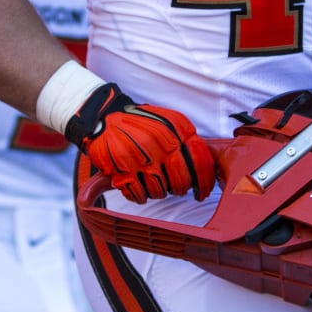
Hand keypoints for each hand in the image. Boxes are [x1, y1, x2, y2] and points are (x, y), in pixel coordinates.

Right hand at [67, 83, 215, 202]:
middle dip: (180, 189)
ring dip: (158, 192)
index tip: (203, 193)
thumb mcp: (169, 121)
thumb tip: (206, 170)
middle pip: (181, 182)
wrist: (104, 116)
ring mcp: (140, 157)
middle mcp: (160, 142)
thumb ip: (187, 140)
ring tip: (152, 180)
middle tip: (175, 187)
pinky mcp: (121, 170)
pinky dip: (139, 196)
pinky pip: (138, 195)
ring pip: (160, 192)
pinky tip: (137, 186)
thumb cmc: (142, 123)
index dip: (205, 182)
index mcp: (176, 128)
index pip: (200, 161)